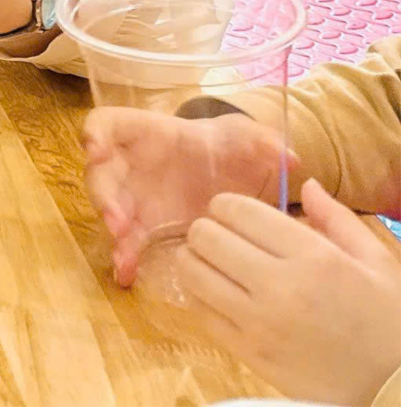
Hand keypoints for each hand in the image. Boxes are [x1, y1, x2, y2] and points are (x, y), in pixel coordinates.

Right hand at [82, 106, 290, 285]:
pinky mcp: (143, 227)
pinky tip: (128, 276)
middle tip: (116, 219)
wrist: (229, 176)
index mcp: (149, 134)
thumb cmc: (228, 149)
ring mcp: (134, 197)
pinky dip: (125, 257)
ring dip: (112, 229)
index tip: (96, 149)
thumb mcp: (247, 141)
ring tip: (124, 250)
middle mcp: (130, 164)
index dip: (97, 134)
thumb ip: (265, 143)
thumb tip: (291, 157)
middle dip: (104, 194)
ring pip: (108, 209)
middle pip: (100, 173)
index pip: (109, 124)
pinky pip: (127, 242)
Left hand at [175, 181, 400, 406]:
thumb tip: (306, 184)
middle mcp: (280, 287)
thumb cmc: (388, 319)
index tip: (234, 214)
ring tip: (214, 263)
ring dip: (196, 261)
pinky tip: (218, 294)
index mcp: (313, 258)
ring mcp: (259, 324)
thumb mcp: (377, 262)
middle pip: (205, 236)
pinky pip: (199, 312)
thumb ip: (336, 218)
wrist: (394, 386)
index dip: (227, 205)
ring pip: (191, 272)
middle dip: (208, 229)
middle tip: (222, 238)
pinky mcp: (248, 354)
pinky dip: (200, 296)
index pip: (238, 210)